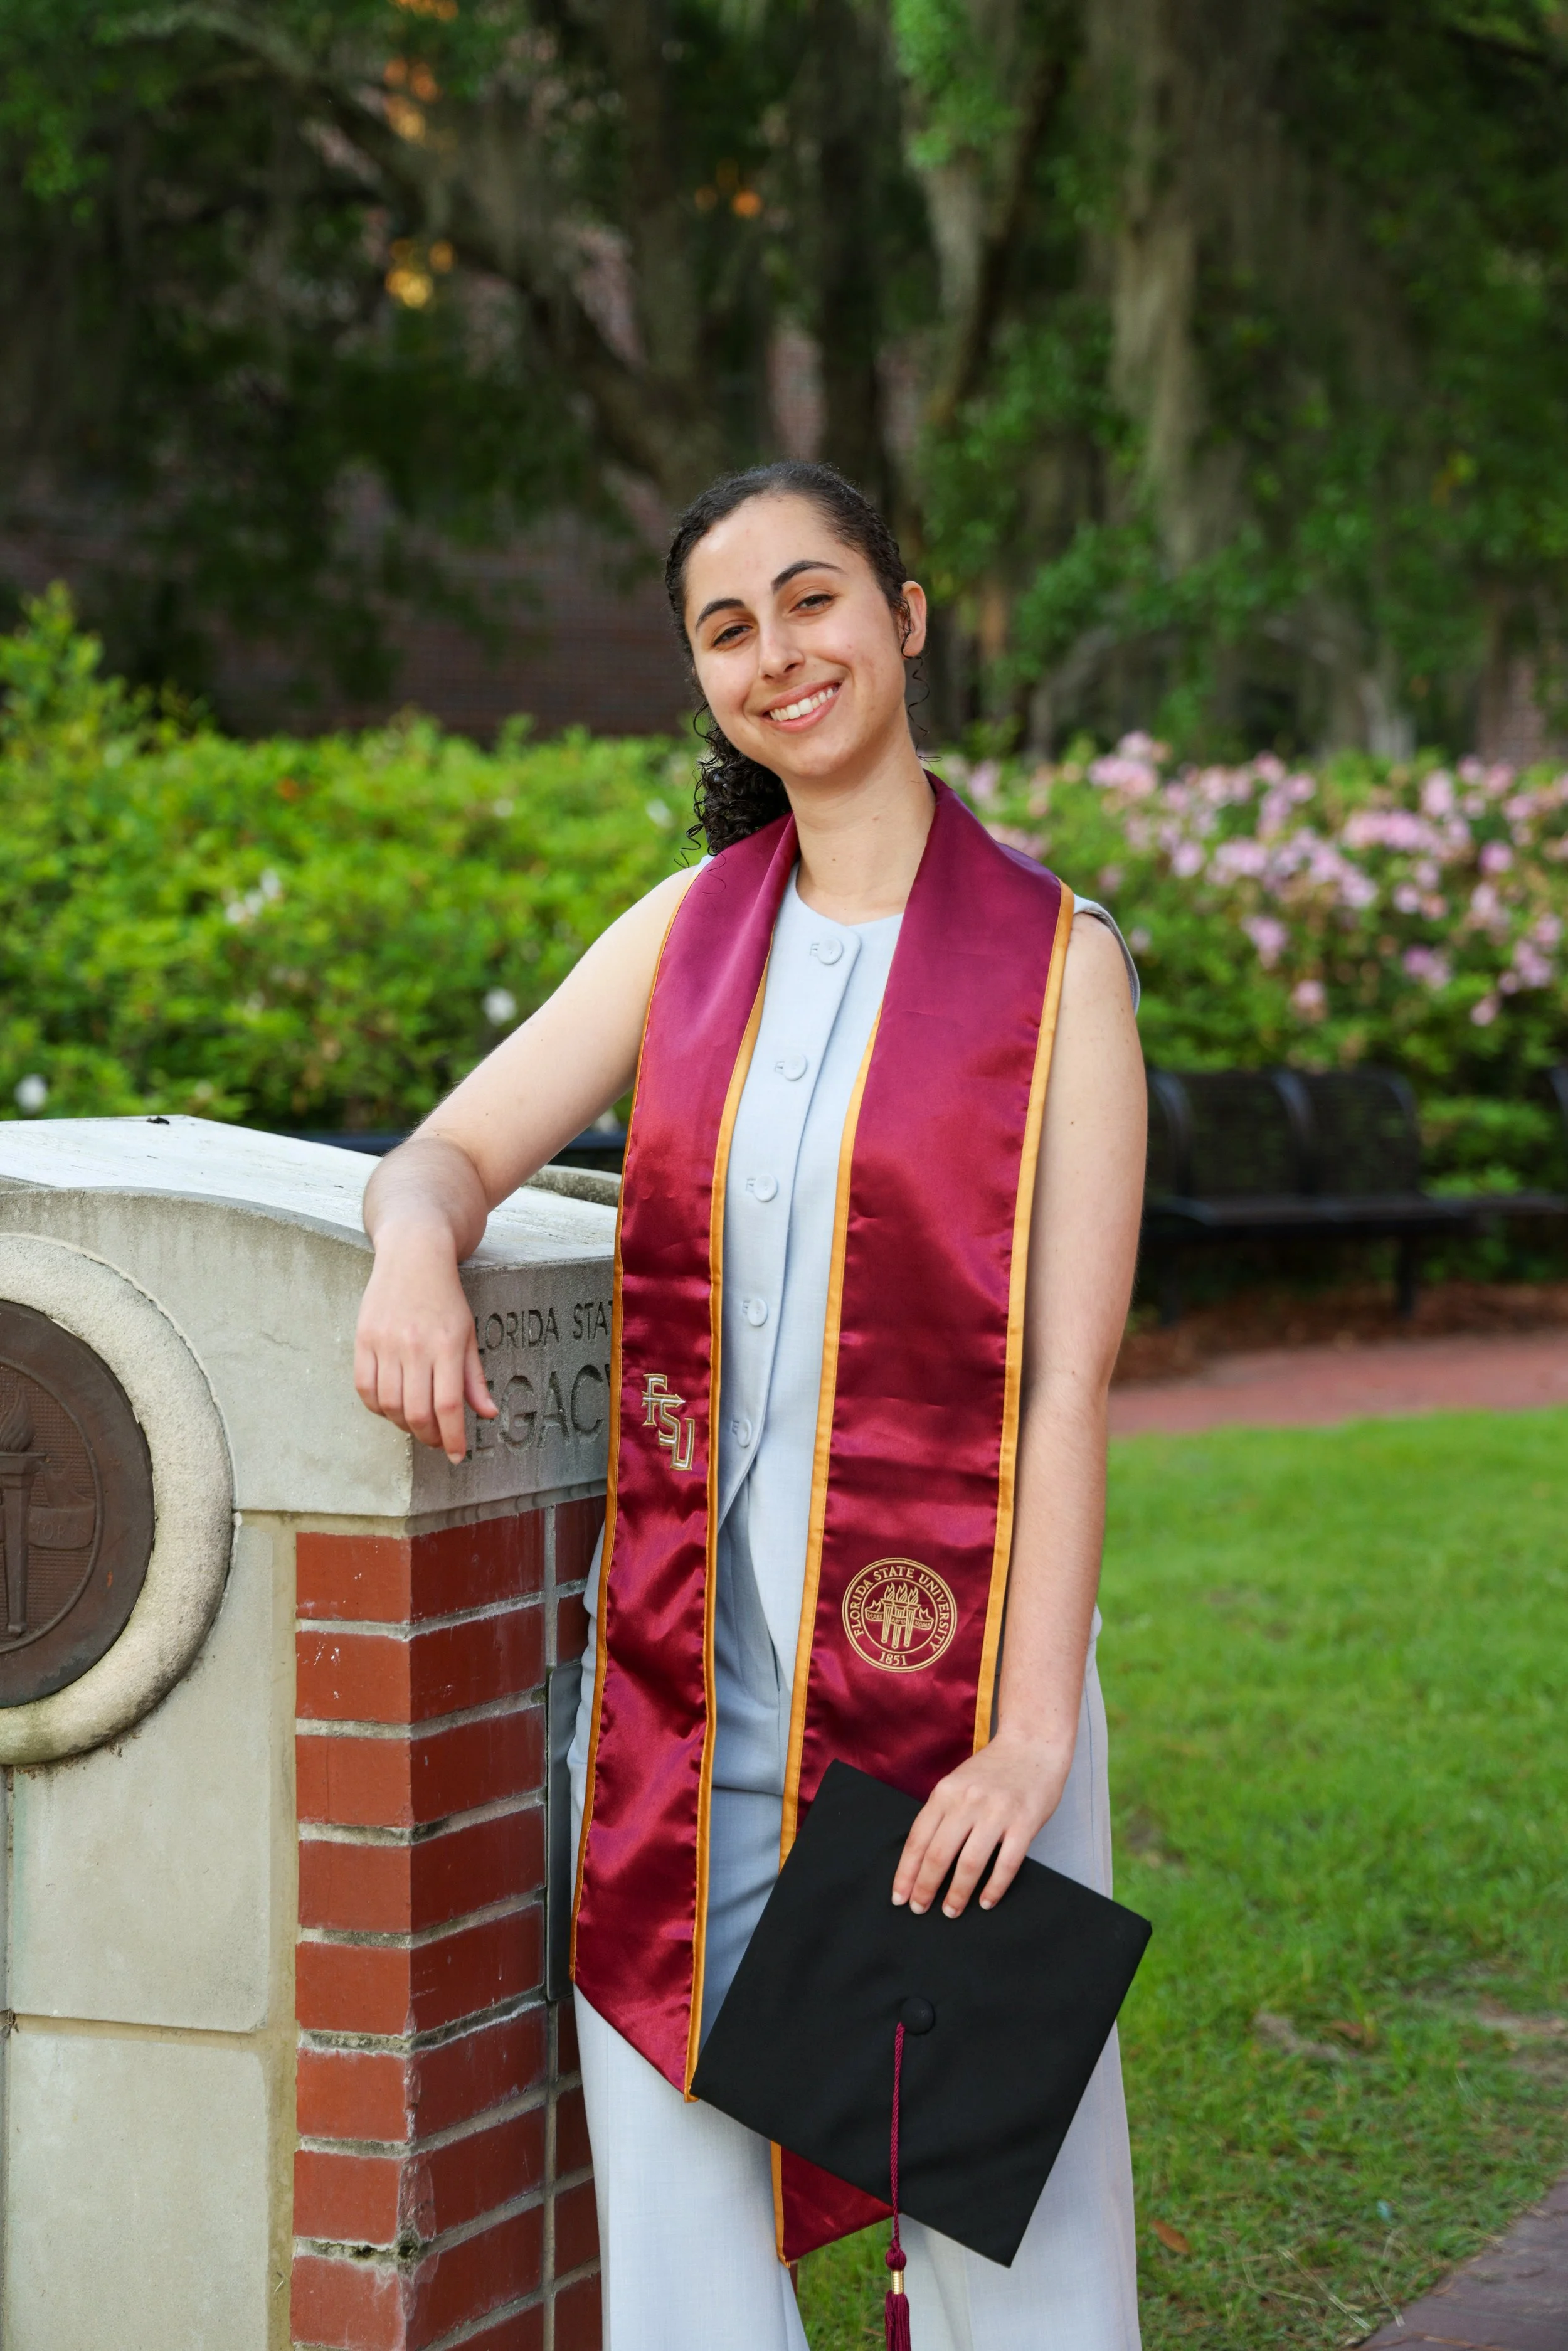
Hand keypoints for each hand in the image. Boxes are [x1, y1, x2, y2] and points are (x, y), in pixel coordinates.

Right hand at [354, 1220, 497, 1464]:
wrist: (413, 1254)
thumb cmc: (445, 1297)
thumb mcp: (469, 1332)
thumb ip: (474, 1376)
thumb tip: (486, 1414)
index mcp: (447, 1344)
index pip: (448, 1405)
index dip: (452, 1436)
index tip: (456, 1455)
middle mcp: (415, 1345)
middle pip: (416, 1411)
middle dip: (429, 1436)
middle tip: (437, 1441)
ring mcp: (386, 1342)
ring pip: (389, 1404)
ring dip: (403, 1424)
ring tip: (416, 1423)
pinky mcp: (364, 1339)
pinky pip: (365, 1388)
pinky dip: (378, 1407)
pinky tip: (391, 1406)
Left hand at [891, 1729, 1073, 1918]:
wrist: (1034, 1745)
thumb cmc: (993, 1770)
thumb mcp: (958, 1783)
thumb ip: (942, 1813)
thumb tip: (921, 1858)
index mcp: (946, 1792)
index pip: (918, 1839)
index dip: (906, 1872)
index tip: (899, 1896)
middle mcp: (968, 1802)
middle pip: (939, 1854)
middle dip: (925, 1887)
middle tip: (919, 1909)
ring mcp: (997, 1812)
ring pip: (970, 1863)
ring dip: (957, 1893)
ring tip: (950, 1911)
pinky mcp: (1024, 1823)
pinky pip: (1006, 1864)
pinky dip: (994, 1888)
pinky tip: (986, 1902)